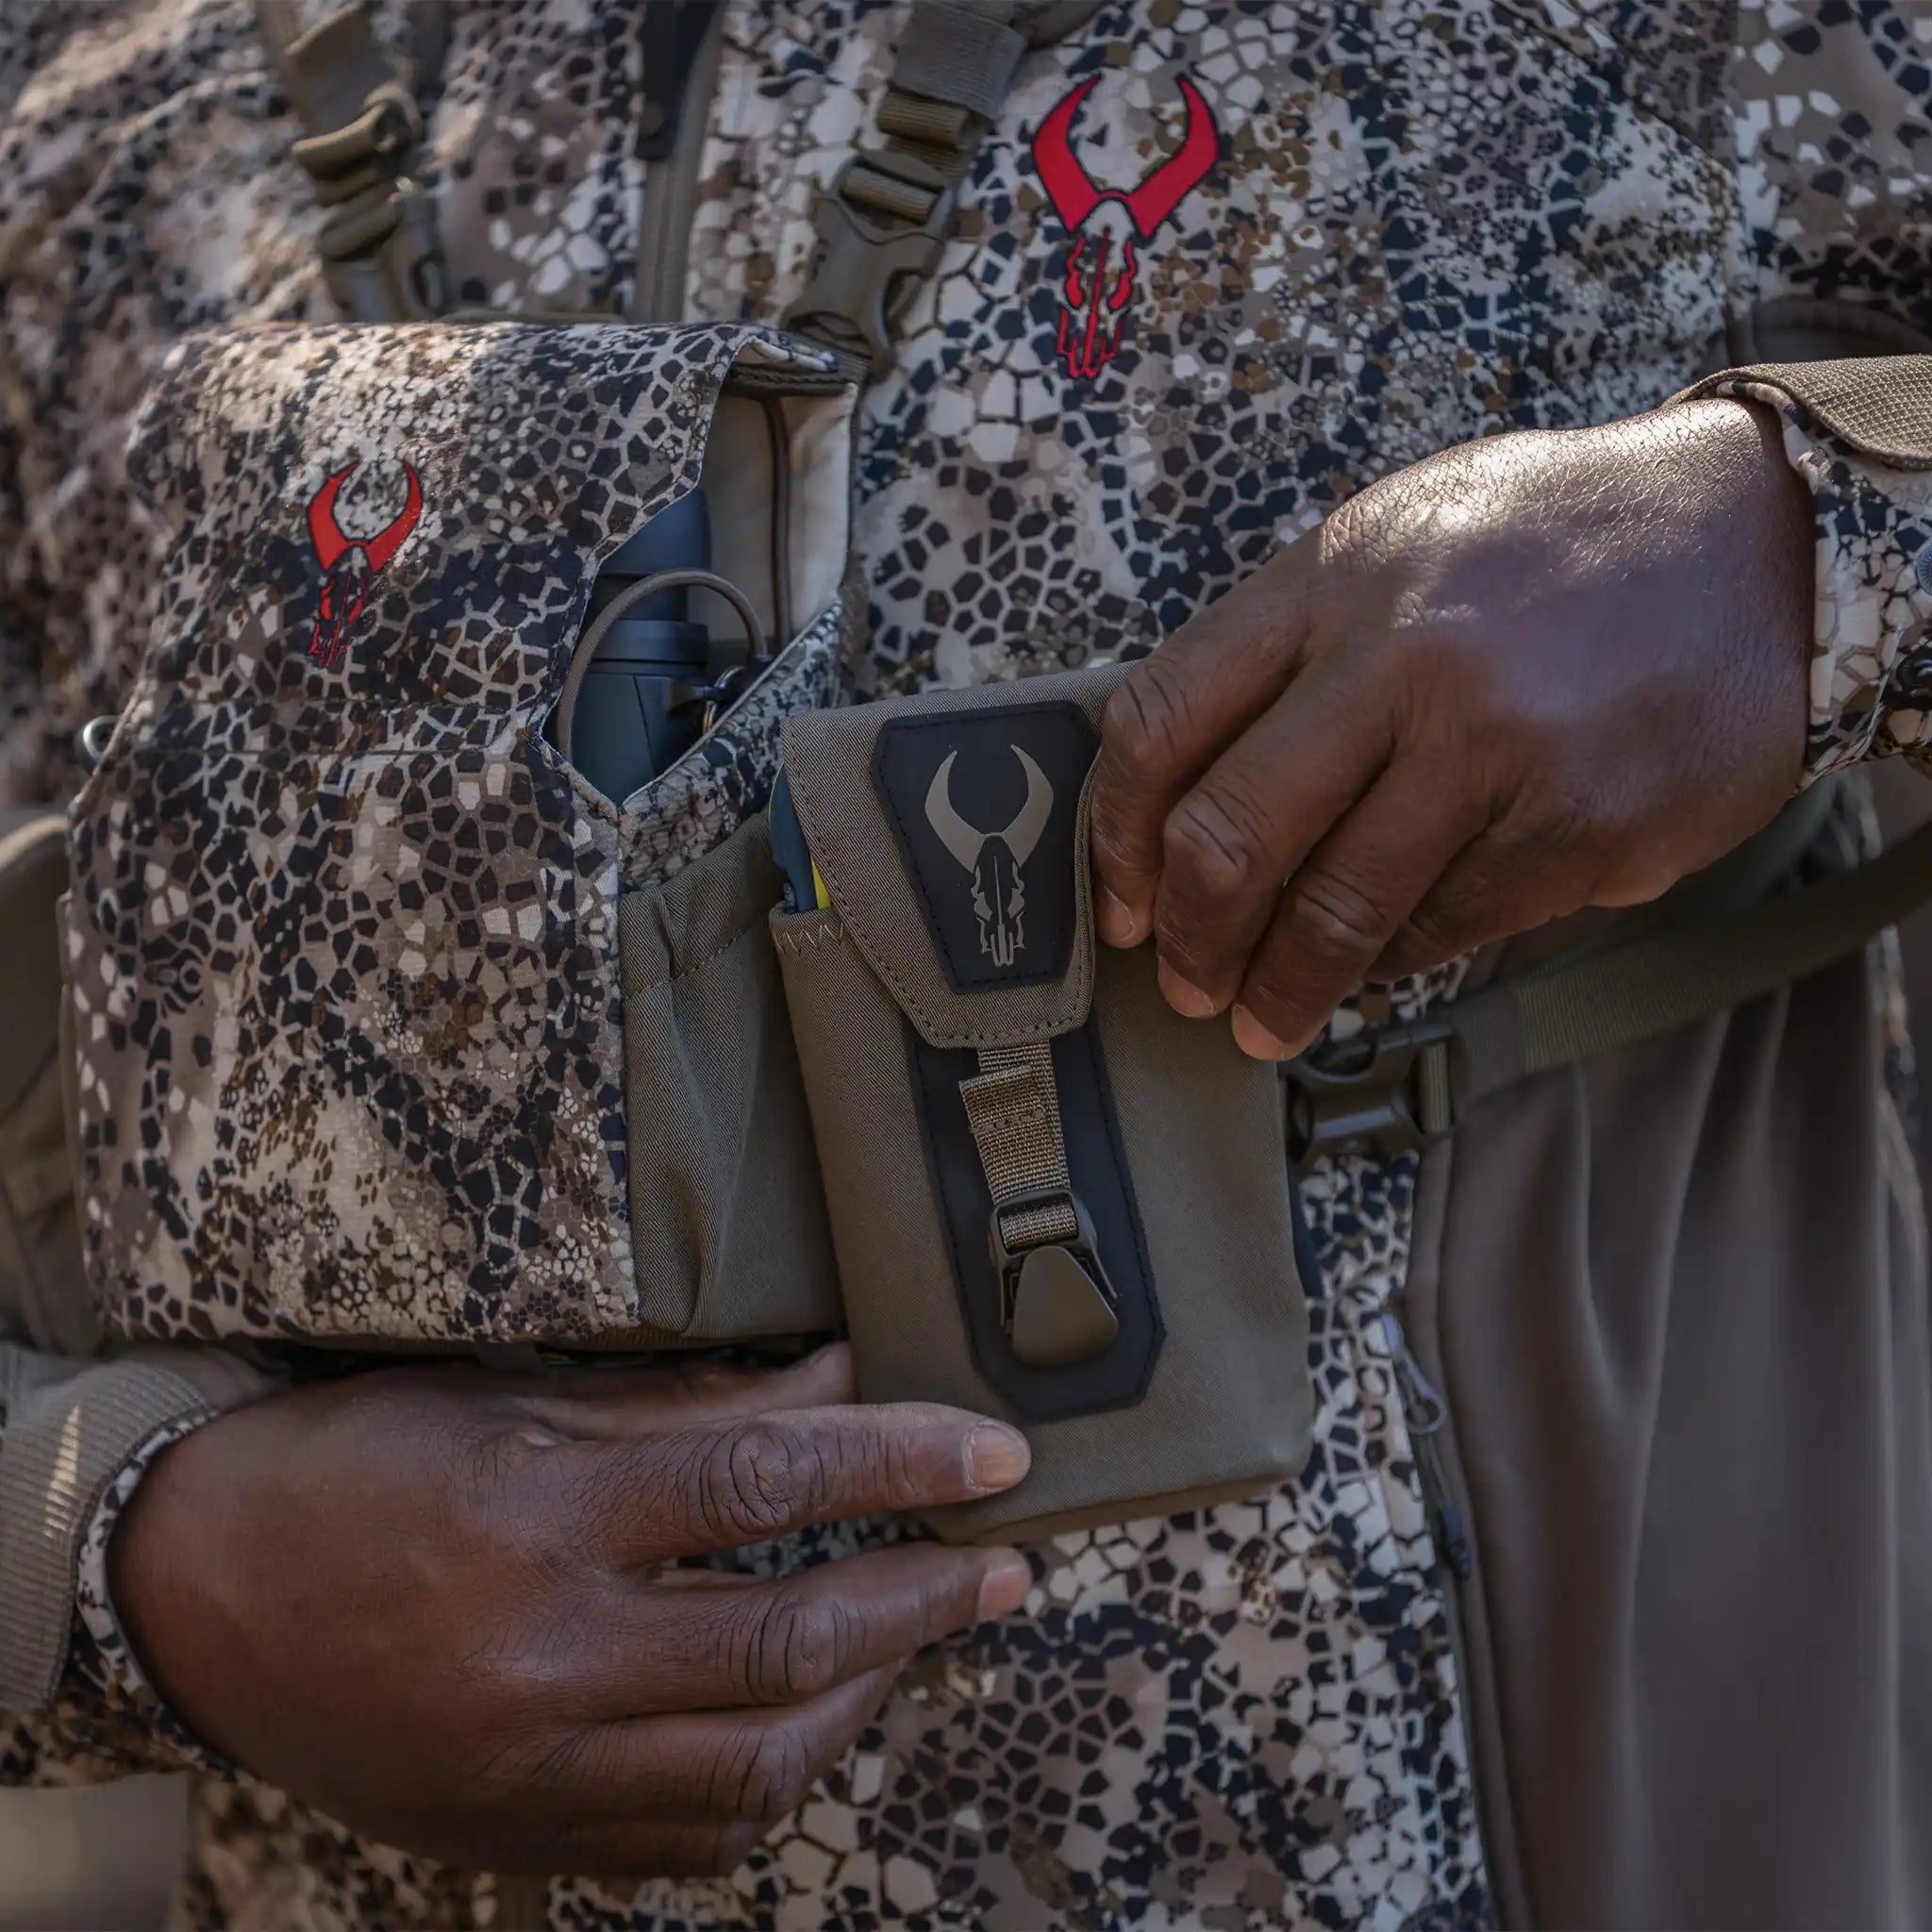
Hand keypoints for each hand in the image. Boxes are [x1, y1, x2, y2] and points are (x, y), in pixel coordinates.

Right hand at [109, 1345, 1030, 1876]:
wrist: (193, 1595)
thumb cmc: (358, 1466)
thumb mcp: (518, 1403)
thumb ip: (694, 1406)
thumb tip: (843, 1379)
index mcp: (539, 1517)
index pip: (767, 1483)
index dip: (901, 1462)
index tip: (995, 1450)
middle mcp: (541, 1657)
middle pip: (788, 1641)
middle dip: (924, 1598)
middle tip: (1003, 1561)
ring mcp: (531, 1770)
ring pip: (759, 1767)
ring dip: (867, 1697)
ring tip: (916, 1633)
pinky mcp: (519, 1835)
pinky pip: (691, 1840)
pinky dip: (777, 1780)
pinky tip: (813, 1722)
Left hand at [1089, 397, 1814, 1056]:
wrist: (1765, 543)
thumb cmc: (1554, 546)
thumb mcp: (1399, 541)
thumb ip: (1291, 648)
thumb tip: (1185, 789)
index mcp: (1334, 580)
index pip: (1161, 722)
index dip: (1116, 836)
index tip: (1123, 901)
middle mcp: (1402, 660)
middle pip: (1229, 838)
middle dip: (1190, 940)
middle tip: (1183, 984)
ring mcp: (1495, 749)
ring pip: (1337, 911)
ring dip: (1280, 989)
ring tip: (1260, 1019)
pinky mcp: (1579, 829)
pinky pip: (1443, 930)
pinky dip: (1389, 965)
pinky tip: (1371, 971)